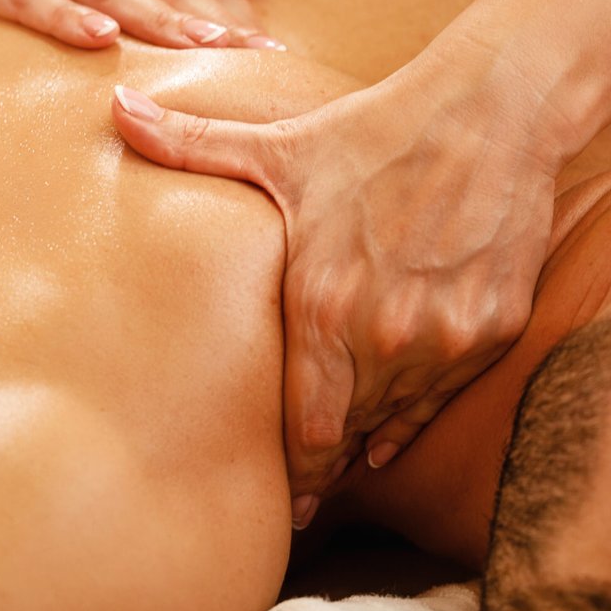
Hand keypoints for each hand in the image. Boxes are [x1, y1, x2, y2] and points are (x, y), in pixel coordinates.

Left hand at [109, 50, 559, 527]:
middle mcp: (385, 334)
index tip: (285, 501)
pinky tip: (394, 425)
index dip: (296, 475)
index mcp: (323, 302)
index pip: (306, 429)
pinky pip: (447, 393)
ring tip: (345, 453)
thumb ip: (191, 144)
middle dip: (327, 460)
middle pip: (350, 432)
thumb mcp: (278, 144)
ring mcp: (446, 336)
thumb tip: (116, 109)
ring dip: (370, 434)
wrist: (489, 109)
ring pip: (399, 416)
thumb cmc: (374, 130)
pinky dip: (418, 409)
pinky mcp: (495, 328)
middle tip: (306, 493)